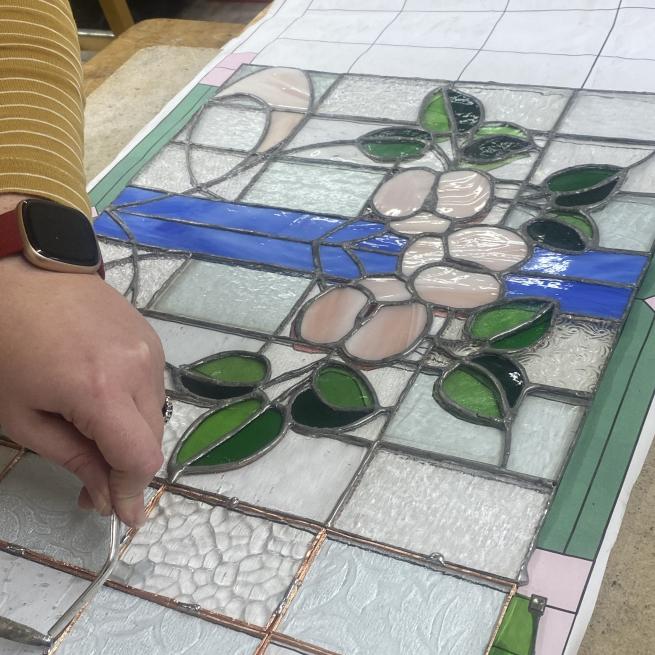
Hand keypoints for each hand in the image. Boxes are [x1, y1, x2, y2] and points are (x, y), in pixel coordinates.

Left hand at [0, 245, 164, 527]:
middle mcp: (139, 369)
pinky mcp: (151, 338)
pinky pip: (151, 387)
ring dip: (130, 436)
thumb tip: (104, 494)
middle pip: (151, 440)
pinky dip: (133, 406)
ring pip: (154, 415)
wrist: (22, 274)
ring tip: (94, 434)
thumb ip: (72, 458)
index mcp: (101, 390)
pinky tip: (103, 400)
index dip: (131, 492)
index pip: (138, 458)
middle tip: (93, 485)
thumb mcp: (22, 415)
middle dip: (125, 469)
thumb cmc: (5, 346)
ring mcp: (150, 350)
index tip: (124, 518)